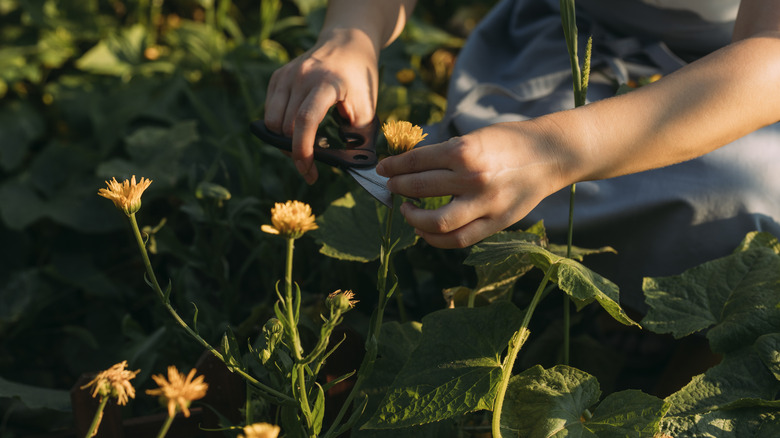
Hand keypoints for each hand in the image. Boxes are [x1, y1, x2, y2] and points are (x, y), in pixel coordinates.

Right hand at [264, 29, 378, 183]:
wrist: (348, 45)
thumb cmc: (360, 82)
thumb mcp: (367, 111)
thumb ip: (357, 139)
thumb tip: (345, 169)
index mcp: (326, 83)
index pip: (305, 120)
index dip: (303, 151)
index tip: (309, 171)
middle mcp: (301, 76)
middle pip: (285, 126)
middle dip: (295, 152)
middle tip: (310, 163)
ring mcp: (287, 75)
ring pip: (272, 122)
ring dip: (283, 141)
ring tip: (302, 145)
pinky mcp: (278, 77)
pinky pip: (269, 111)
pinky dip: (278, 126)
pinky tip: (296, 127)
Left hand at [376, 120, 570, 247]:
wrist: (551, 155)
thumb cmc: (510, 142)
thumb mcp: (476, 138)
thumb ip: (447, 155)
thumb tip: (411, 169)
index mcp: (466, 151)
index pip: (417, 162)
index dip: (394, 166)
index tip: (383, 169)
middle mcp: (473, 179)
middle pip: (421, 189)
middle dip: (399, 188)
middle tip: (391, 187)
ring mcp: (485, 205)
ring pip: (436, 223)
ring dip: (413, 219)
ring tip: (407, 210)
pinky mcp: (496, 223)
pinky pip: (458, 240)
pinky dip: (435, 239)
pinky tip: (424, 230)